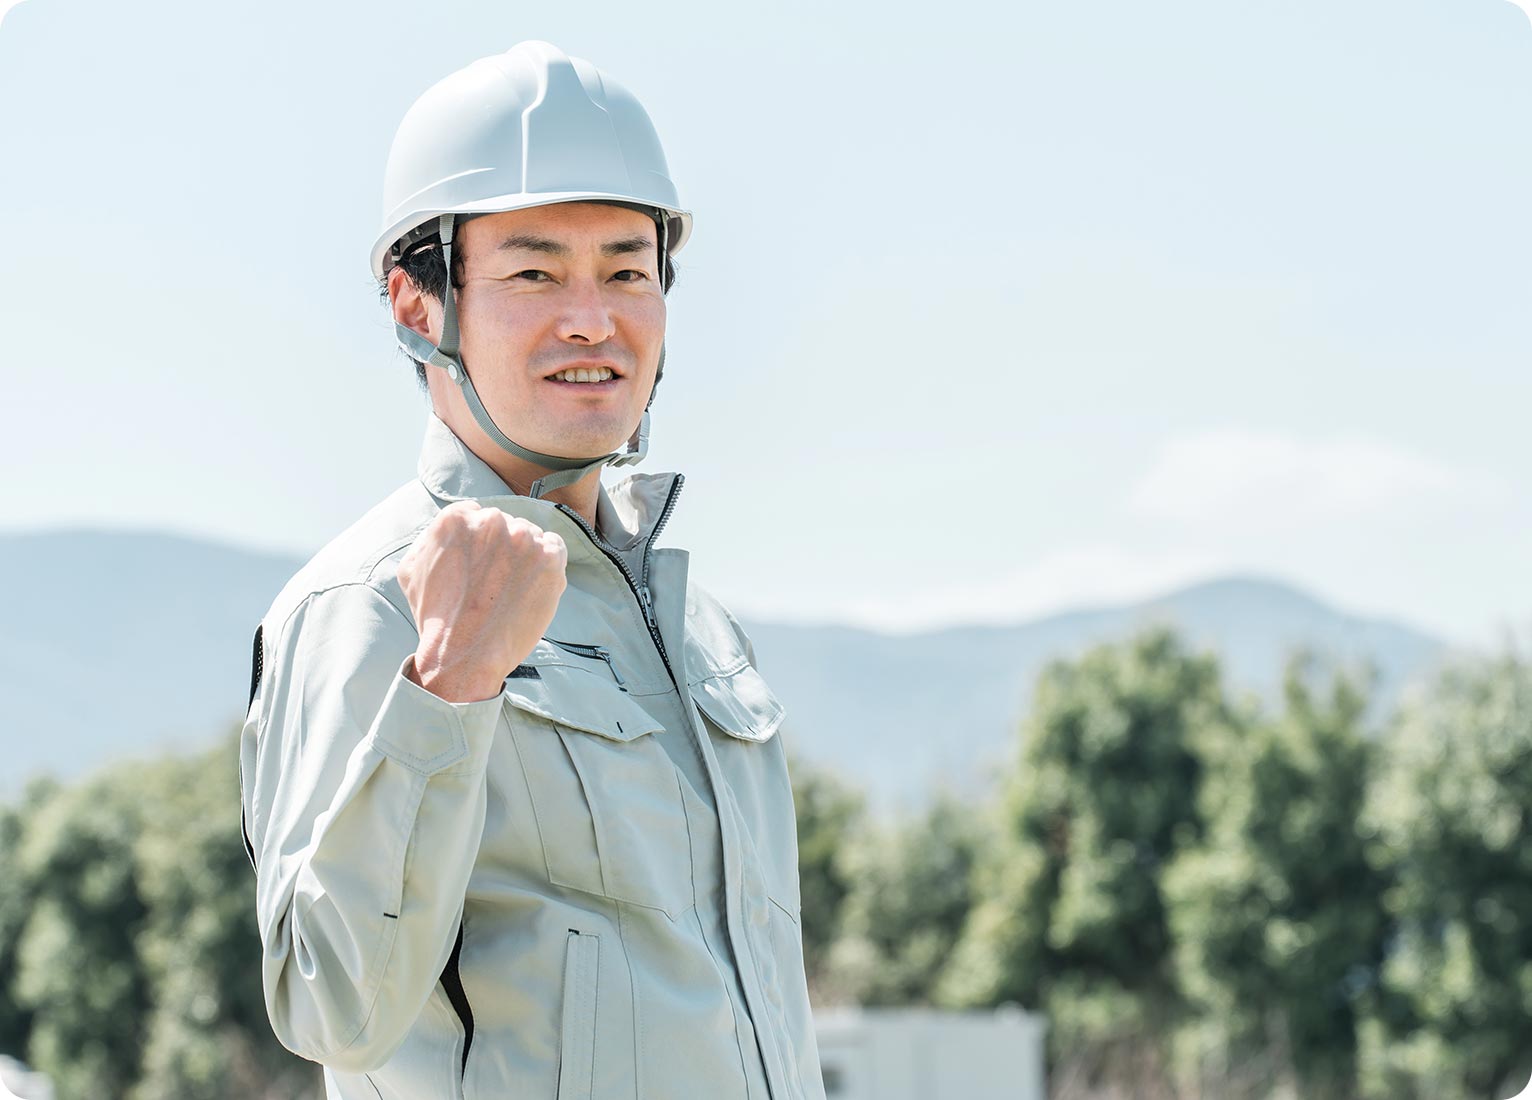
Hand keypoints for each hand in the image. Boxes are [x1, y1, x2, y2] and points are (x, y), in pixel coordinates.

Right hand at [397, 501, 567, 701]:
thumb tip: (453, 524)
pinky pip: (554, 547)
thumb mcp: (412, 570)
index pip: (476, 514)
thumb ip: (431, 537)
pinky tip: (532, 585)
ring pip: (530, 535)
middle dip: (501, 549)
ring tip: (510, 589)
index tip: (480, 564)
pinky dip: (548, 563)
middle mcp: (491, 521)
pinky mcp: (549, 557)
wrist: (464, 655)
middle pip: (504, 524)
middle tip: (494, 582)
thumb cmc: (436, 618)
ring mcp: (523, 538)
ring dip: (525, 556)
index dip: (478, 542)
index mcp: (456, 518)